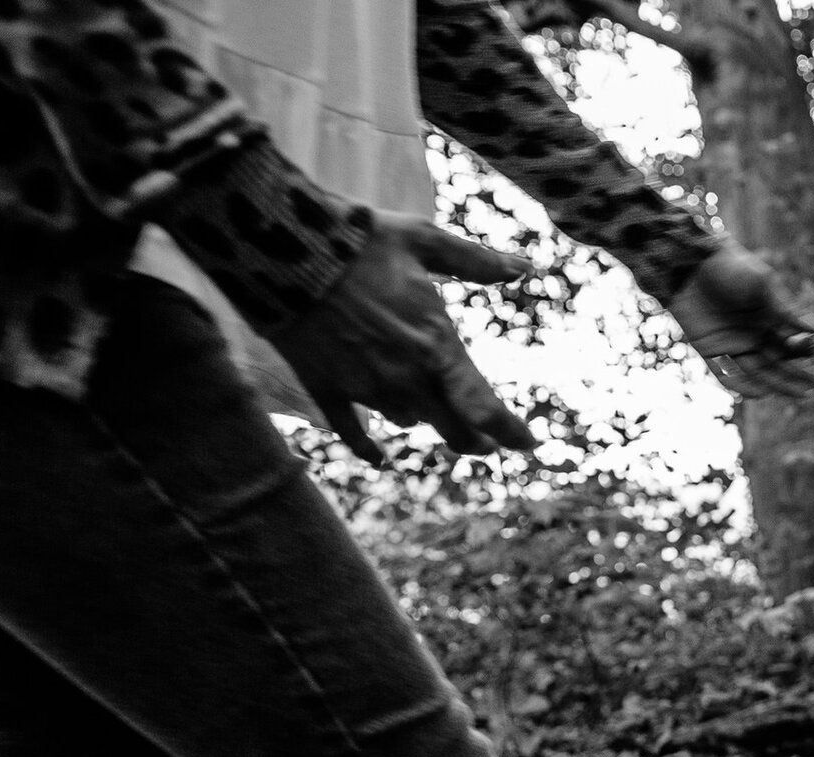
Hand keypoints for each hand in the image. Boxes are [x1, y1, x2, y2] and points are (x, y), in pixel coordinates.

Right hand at [268, 212, 536, 463]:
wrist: (284, 250)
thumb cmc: (359, 240)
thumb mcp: (424, 240)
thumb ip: (476, 261)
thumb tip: (524, 266)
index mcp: (436, 347)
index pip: (486, 408)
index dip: (511, 433)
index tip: (529, 444)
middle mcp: (405, 378)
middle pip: (453, 430)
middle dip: (475, 439)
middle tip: (487, 443)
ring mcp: (364, 389)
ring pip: (408, 421)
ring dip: (423, 418)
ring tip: (431, 412)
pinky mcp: (327, 390)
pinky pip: (353, 434)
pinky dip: (369, 449)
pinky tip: (380, 459)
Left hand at [666, 242, 813, 400]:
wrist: (687, 264)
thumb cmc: (730, 268)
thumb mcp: (763, 284)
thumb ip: (788, 309)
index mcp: (770, 317)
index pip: (794, 341)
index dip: (809, 350)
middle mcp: (755, 334)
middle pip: (782, 361)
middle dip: (803, 374)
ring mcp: (734, 345)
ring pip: (761, 372)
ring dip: (782, 384)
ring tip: (802, 393)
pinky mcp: (712, 352)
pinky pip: (729, 375)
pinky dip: (744, 386)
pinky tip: (762, 393)